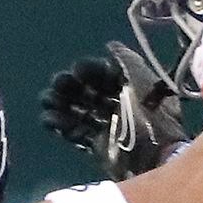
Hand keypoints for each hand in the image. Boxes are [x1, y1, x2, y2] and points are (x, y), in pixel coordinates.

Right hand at [40, 41, 185, 180]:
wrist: (156, 156)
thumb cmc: (151, 116)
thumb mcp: (142, 80)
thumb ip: (126, 60)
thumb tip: (111, 45)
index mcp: (132, 88)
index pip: (105, 75)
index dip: (89, 70)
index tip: (76, 70)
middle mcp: (119, 106)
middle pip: (88, 93)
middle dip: (70, 87)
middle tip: (56, 84)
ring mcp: (108, 127)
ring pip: (79, 112)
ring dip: (61, 105)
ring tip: (46, 100)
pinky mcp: (99, 146)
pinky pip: (76, 133)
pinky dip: (61, 126)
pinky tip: (48, 119)